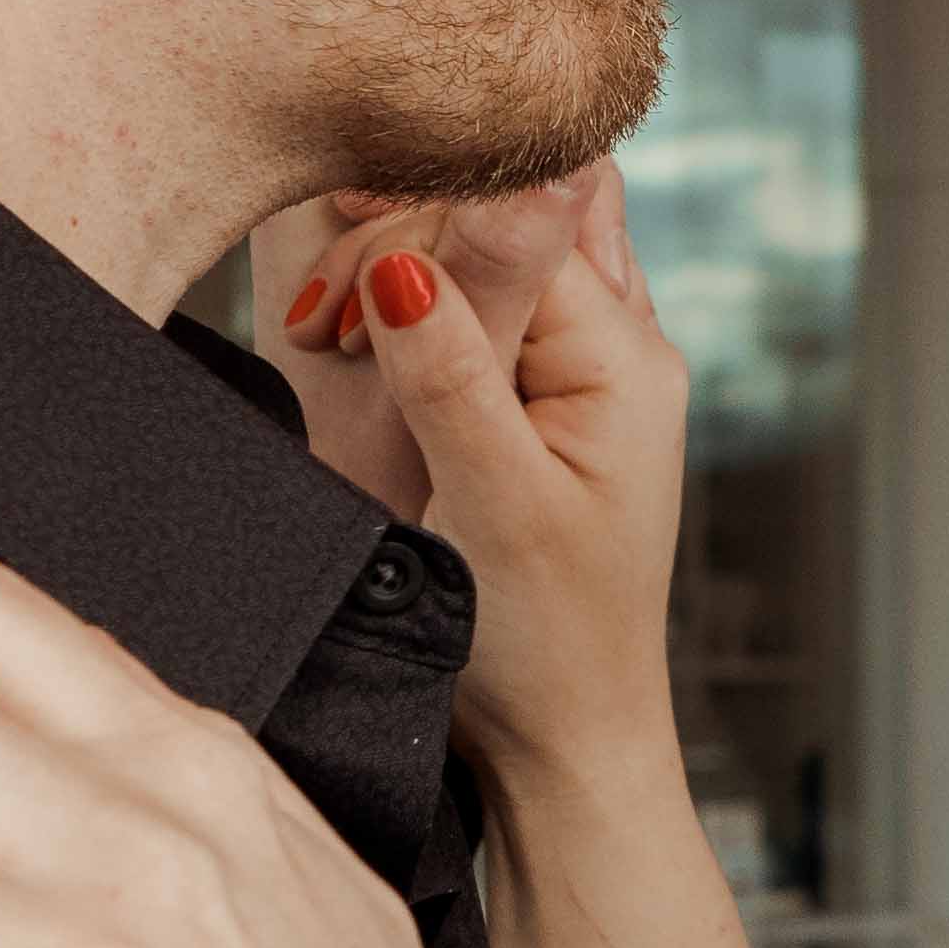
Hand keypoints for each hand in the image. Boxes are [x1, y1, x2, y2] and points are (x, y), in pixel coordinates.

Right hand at [299, 165, 696, 802]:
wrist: (561, 741)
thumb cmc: (541, 646)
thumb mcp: (492, 505)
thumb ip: (454, 371)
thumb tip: (407, 254)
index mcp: (626, 358)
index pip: (515, 216)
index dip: (411, 242)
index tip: (332, 318)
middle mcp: (620, 344)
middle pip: (516, 205)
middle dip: (405, 238)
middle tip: (322, 322)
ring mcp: (586, 366)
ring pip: (502, 242)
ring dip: (408, 263)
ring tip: (336, 331)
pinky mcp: (545, 396)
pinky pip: (493, 298)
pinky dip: (425, 298)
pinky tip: (371, 333)